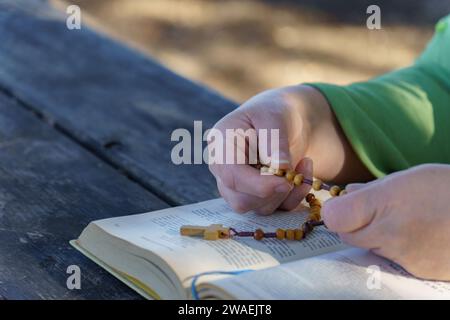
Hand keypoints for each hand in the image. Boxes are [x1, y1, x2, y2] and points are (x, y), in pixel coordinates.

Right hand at [208, 84, 367, 214]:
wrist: (284, 120)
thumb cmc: (274, 112)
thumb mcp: (274, 117)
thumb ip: (274, 141)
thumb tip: (279, 169)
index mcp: (221, 146)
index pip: (231, 176)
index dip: (257, 185)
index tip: (285, 182)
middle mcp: (225, 171)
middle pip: (240, 200)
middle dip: (272, 192)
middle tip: (294, 172)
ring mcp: (240, 187)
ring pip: (259, 208)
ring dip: (287, 192)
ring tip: (304, 163)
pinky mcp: (258, 197)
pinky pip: (276, 209)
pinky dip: (295, 196)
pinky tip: (303, 174)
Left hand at [322, 164, 449, 280]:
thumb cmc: (447, 189)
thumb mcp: (406, 179)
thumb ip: (371, 189)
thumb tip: (347, 193)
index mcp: (383, 206)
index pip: (334, 218)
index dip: (336, 210)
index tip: (344, 203)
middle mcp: (388, 236)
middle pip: (348, 235)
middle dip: (354, 223)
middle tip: (376, 210)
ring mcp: (403, 258)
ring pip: (370, 247)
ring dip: (376, 234)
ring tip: (405, 219)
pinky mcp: (416, 272)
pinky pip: (392, 259)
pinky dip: (397, 247)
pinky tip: (418, 234)